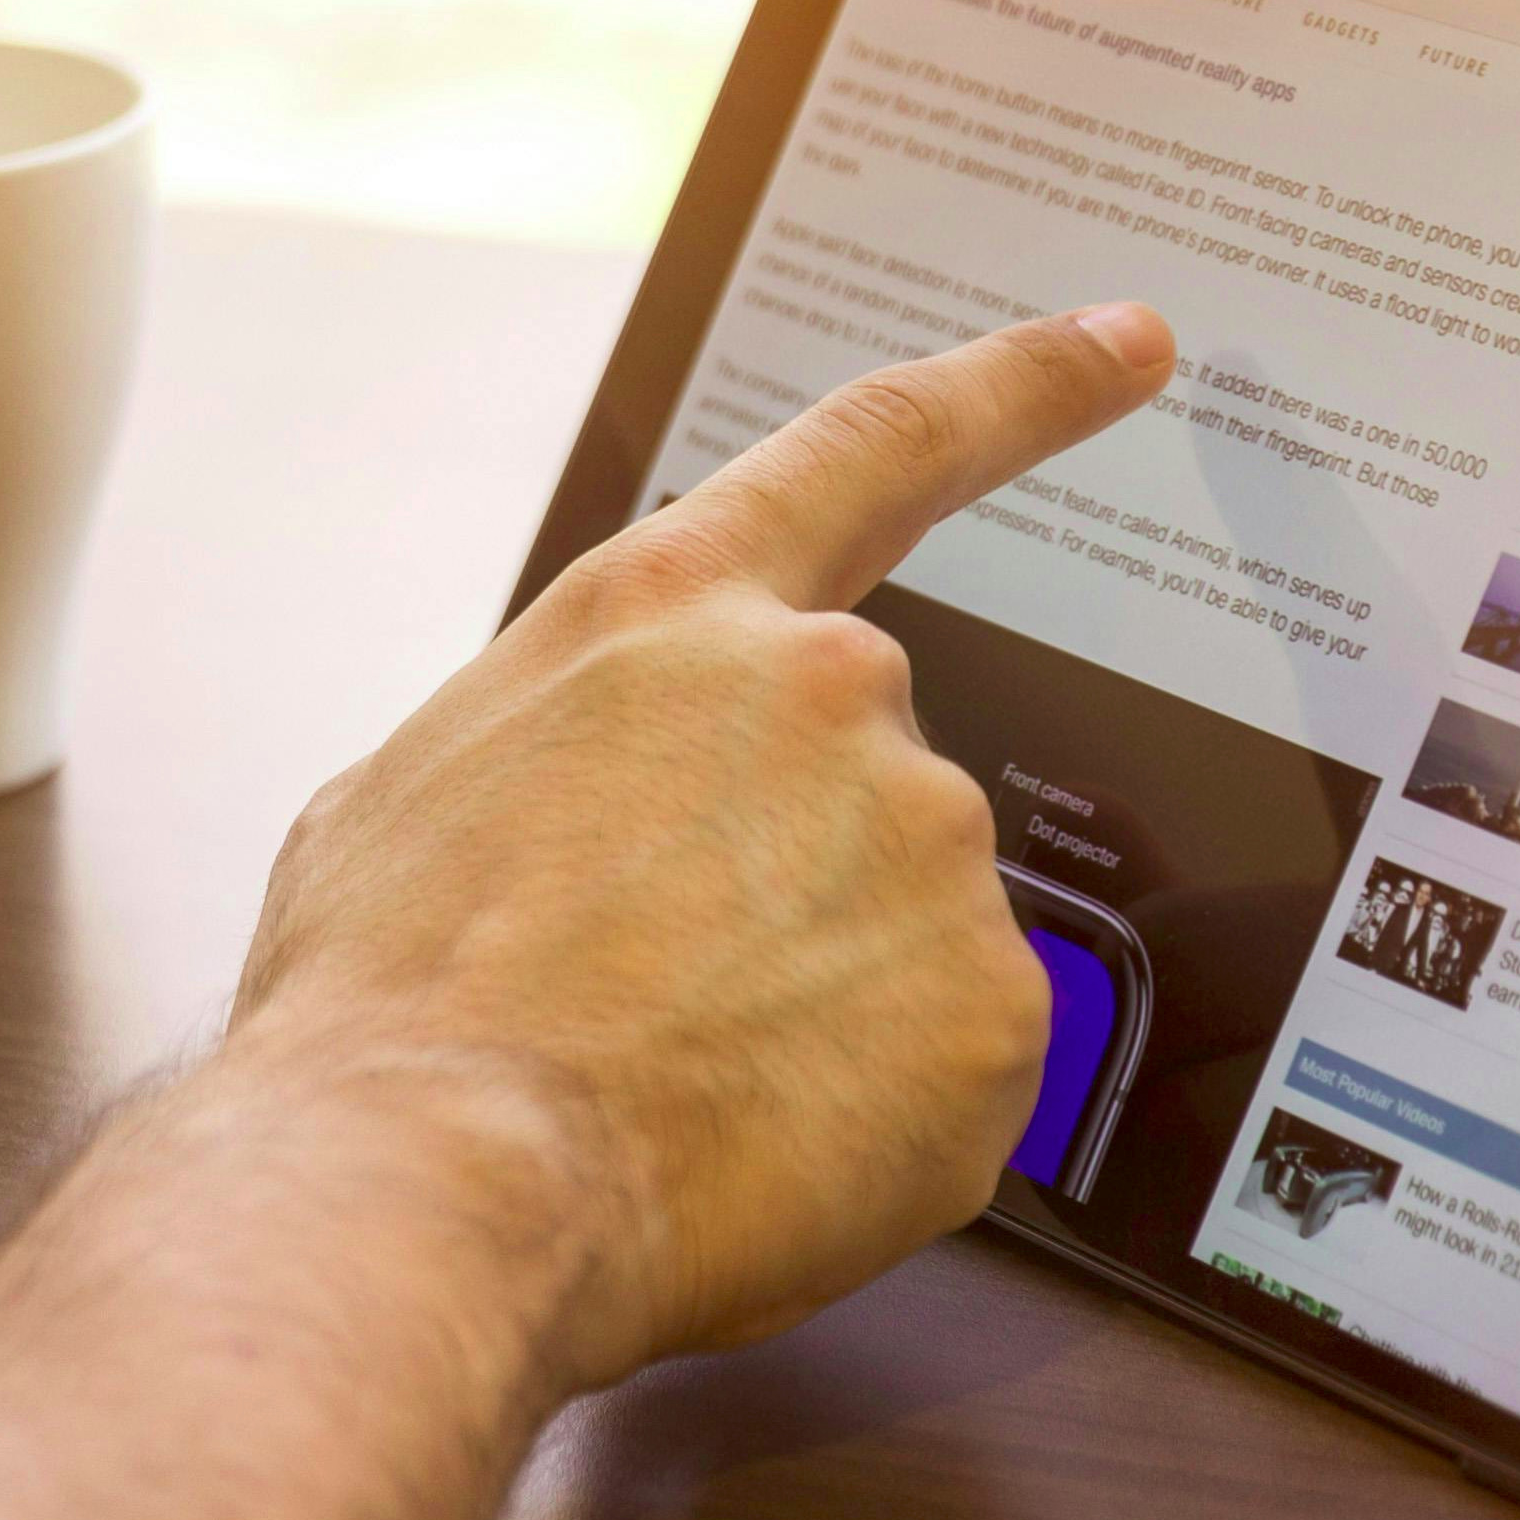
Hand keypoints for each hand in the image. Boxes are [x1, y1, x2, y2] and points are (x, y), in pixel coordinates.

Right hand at [229, 304, 1175, 1392]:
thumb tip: (588, 813)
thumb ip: (562, 748)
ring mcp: (928, 844)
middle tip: (654, 998)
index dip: (1025, 387)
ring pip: (906, 934)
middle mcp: (828, 691)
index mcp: (674, 611)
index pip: (881, 446)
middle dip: (782, 890)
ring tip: (672, 1077)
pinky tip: (747, 1140)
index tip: (1129, 345)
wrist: (432, 1175)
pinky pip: (951, 1066)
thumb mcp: (413, 792)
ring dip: (819, 1005)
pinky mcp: (997, 1007)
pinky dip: (869, 1114)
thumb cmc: (391, 998)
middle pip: (860, 783)